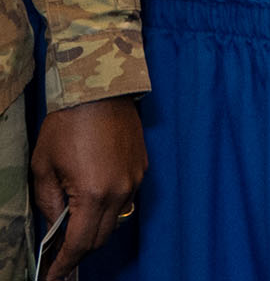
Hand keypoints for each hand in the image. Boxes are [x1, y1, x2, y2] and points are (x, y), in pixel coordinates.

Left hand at [31, 97, 144, 278]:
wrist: (100, 91)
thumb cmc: (67, 125)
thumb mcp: (44, 168)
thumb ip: (49, 203)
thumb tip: (57, 224)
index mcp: (94, 194)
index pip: (80, 243)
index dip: (64, 264)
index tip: (52, 276)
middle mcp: (121, 191)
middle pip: (101, 237)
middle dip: (79, 250)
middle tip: (58, 255)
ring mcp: (135, 179)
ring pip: (115, 220)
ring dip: (95, 229)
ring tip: (74, 227)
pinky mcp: (141, 168)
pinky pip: (125, 199)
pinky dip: (108, 208)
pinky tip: (92, 201)